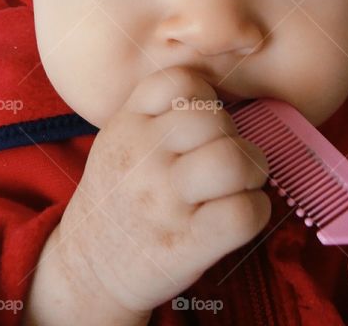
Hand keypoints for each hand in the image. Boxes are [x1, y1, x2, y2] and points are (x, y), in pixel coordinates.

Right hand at [53, 66, 271, 313]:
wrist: (90, 265)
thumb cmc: (120, 194)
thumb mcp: (119, 139)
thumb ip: (157, 111)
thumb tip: (223, 93)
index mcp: (125, 126)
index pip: (180, 82)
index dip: (204, 96)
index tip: (201, 119)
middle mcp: (141, 160)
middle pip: (213, 119)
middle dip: (231, 134)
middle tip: (223, 156)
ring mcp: (164, 203)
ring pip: (233, 161)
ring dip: (251, 169)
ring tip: (239, 182)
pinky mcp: (187, 244)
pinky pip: (245, 213)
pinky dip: (257, 209)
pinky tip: (242, 212)